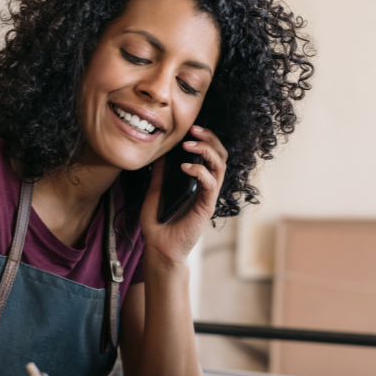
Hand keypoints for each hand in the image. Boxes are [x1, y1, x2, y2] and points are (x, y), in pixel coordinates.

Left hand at [140, 125, 227, 263]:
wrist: (159, 247)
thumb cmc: (158, 223)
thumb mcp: (154, 192)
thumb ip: (160, 175)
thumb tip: (160, 154)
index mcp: (196, 182)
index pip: (209, 155)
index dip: (204, 139)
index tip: (190, 129)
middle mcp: (206, 187)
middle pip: (220, 156)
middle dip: (210, 139)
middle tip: (194, 130)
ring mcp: (208, 196)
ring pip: (220, 166)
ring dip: (206, 151)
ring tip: (188, 145)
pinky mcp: (206, 206)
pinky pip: (210, 183)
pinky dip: (200, 171)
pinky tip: (185, 167)